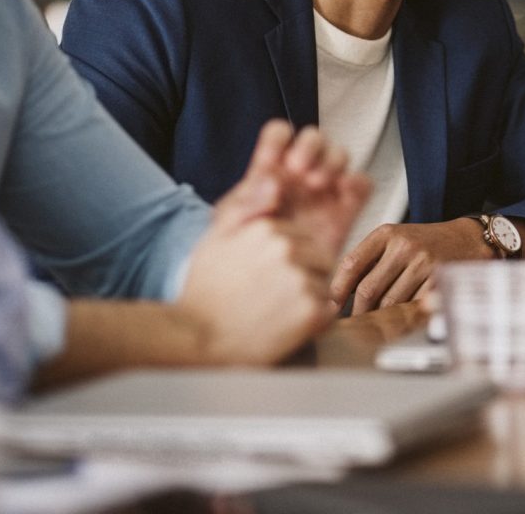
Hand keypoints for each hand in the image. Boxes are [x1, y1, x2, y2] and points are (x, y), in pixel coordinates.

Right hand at [179, 215, 337, 363]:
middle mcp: (287, 248)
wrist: (196, 341)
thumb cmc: (205, 292)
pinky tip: (286, 328)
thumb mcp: (216, 238)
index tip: (265, 278)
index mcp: (267, 228)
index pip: (303, 239)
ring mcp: (299, 279)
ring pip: (324, 284)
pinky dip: (315, 323)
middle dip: (304, 275)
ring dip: (309, 299)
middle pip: (319, 259)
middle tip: (272, 298)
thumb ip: (246, 206)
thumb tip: (275, 182)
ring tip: (277, 313)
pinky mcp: (309, 311)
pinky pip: (328, 312)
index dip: (289, 261)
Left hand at [214, 121, 370, 257]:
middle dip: (310, 147)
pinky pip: (361, 185)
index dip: (281, 137)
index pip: (279, 135)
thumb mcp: (230, 227)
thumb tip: (274, 180)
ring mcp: (324, 191)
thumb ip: (245, 202)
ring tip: (318, 183)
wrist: (263, 296)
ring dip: (331, 161)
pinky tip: (343, 191)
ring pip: (339, 155)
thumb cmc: (239, 258)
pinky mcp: (345, 210)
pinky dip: (357, 181)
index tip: (277, 158)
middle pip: (314, 138)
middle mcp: (299, 175)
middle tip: (300, 169)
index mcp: (269, 170)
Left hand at [331, 218, 490, 314]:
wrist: (467, 240)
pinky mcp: (438, 281)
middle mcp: (404, 245)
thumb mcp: (396, 240)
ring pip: (390, 303)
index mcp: (387, 233)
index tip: (331, 305)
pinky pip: (411, 308)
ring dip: (381, 318)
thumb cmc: (427, 243)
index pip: (351, 263)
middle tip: (353, 324)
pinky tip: (401, 320)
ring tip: (376, 325)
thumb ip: (371, 261)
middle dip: (358, 312)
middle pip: (368, 289)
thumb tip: (341, 294)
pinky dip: (403, 318)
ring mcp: (422, 263)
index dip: (337, 289)